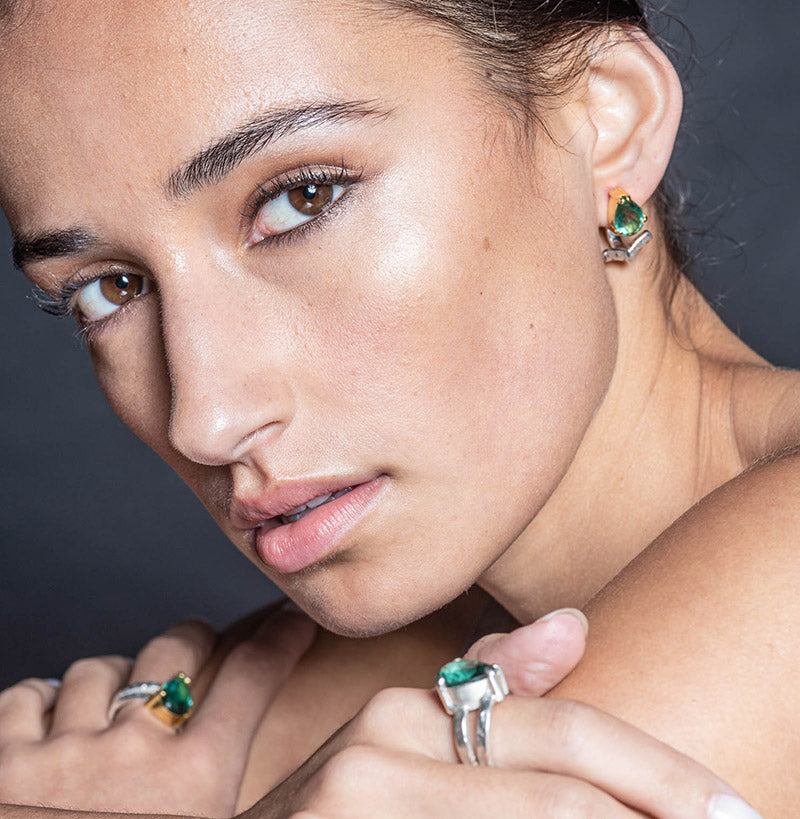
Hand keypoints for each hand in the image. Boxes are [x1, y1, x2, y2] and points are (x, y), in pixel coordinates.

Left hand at [0, 606, 315, 817]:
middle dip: (191, 639)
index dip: (279, 639)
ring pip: (96, 671)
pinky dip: (39, 703)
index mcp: (194, 786)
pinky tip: (47, 720)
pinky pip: (27, 697)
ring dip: (108, 680)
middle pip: (174, 653)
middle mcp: (133, 756)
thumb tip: (244, 768)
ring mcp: (62, 755)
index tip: (291, 622)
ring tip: (111, 699)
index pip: (253, 678)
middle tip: (197, 640)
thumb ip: (221, 802)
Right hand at [253, 611, 760, 818]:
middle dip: (660, 817)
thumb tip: (576, 623)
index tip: (731, 809)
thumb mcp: (402, 750)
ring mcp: (360, 805)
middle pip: (571, 798)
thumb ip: (488, 687)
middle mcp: (382, 752)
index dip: (663, 776)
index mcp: (405, 712)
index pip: (568, 732)